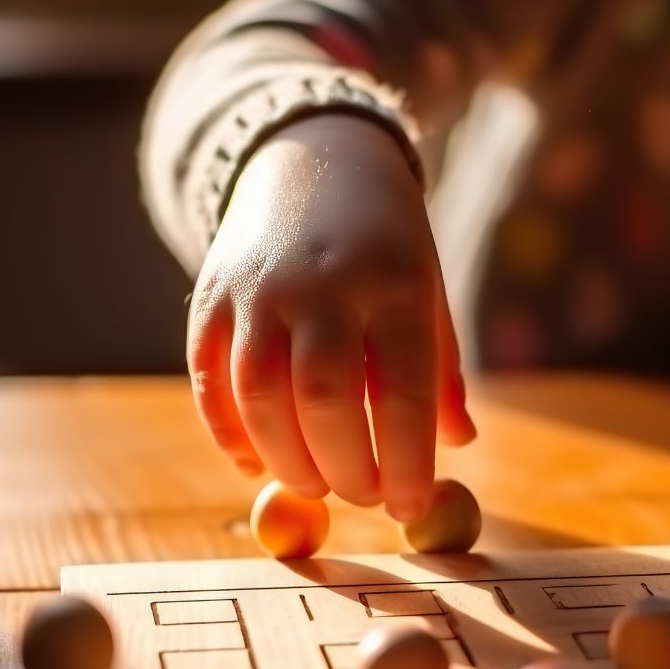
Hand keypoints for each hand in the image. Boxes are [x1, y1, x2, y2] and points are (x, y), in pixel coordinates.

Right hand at [186, 113, 474, 520]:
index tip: (411, 507)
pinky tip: (255, 462)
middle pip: (326, 397)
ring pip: (260, 394)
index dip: (407, 461)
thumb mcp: (427, 292)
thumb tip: (460, 444)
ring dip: (286, 459)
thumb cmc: (384, 246)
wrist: (311, 160)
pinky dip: (228, 433)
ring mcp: (259, 287)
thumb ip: (439, 371)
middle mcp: (323, 283)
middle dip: (346, 468)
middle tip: (363, 496)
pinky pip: (209, 379)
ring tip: (314, 484)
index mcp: (394, 282)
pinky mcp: (211, 296)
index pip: (403, 389)